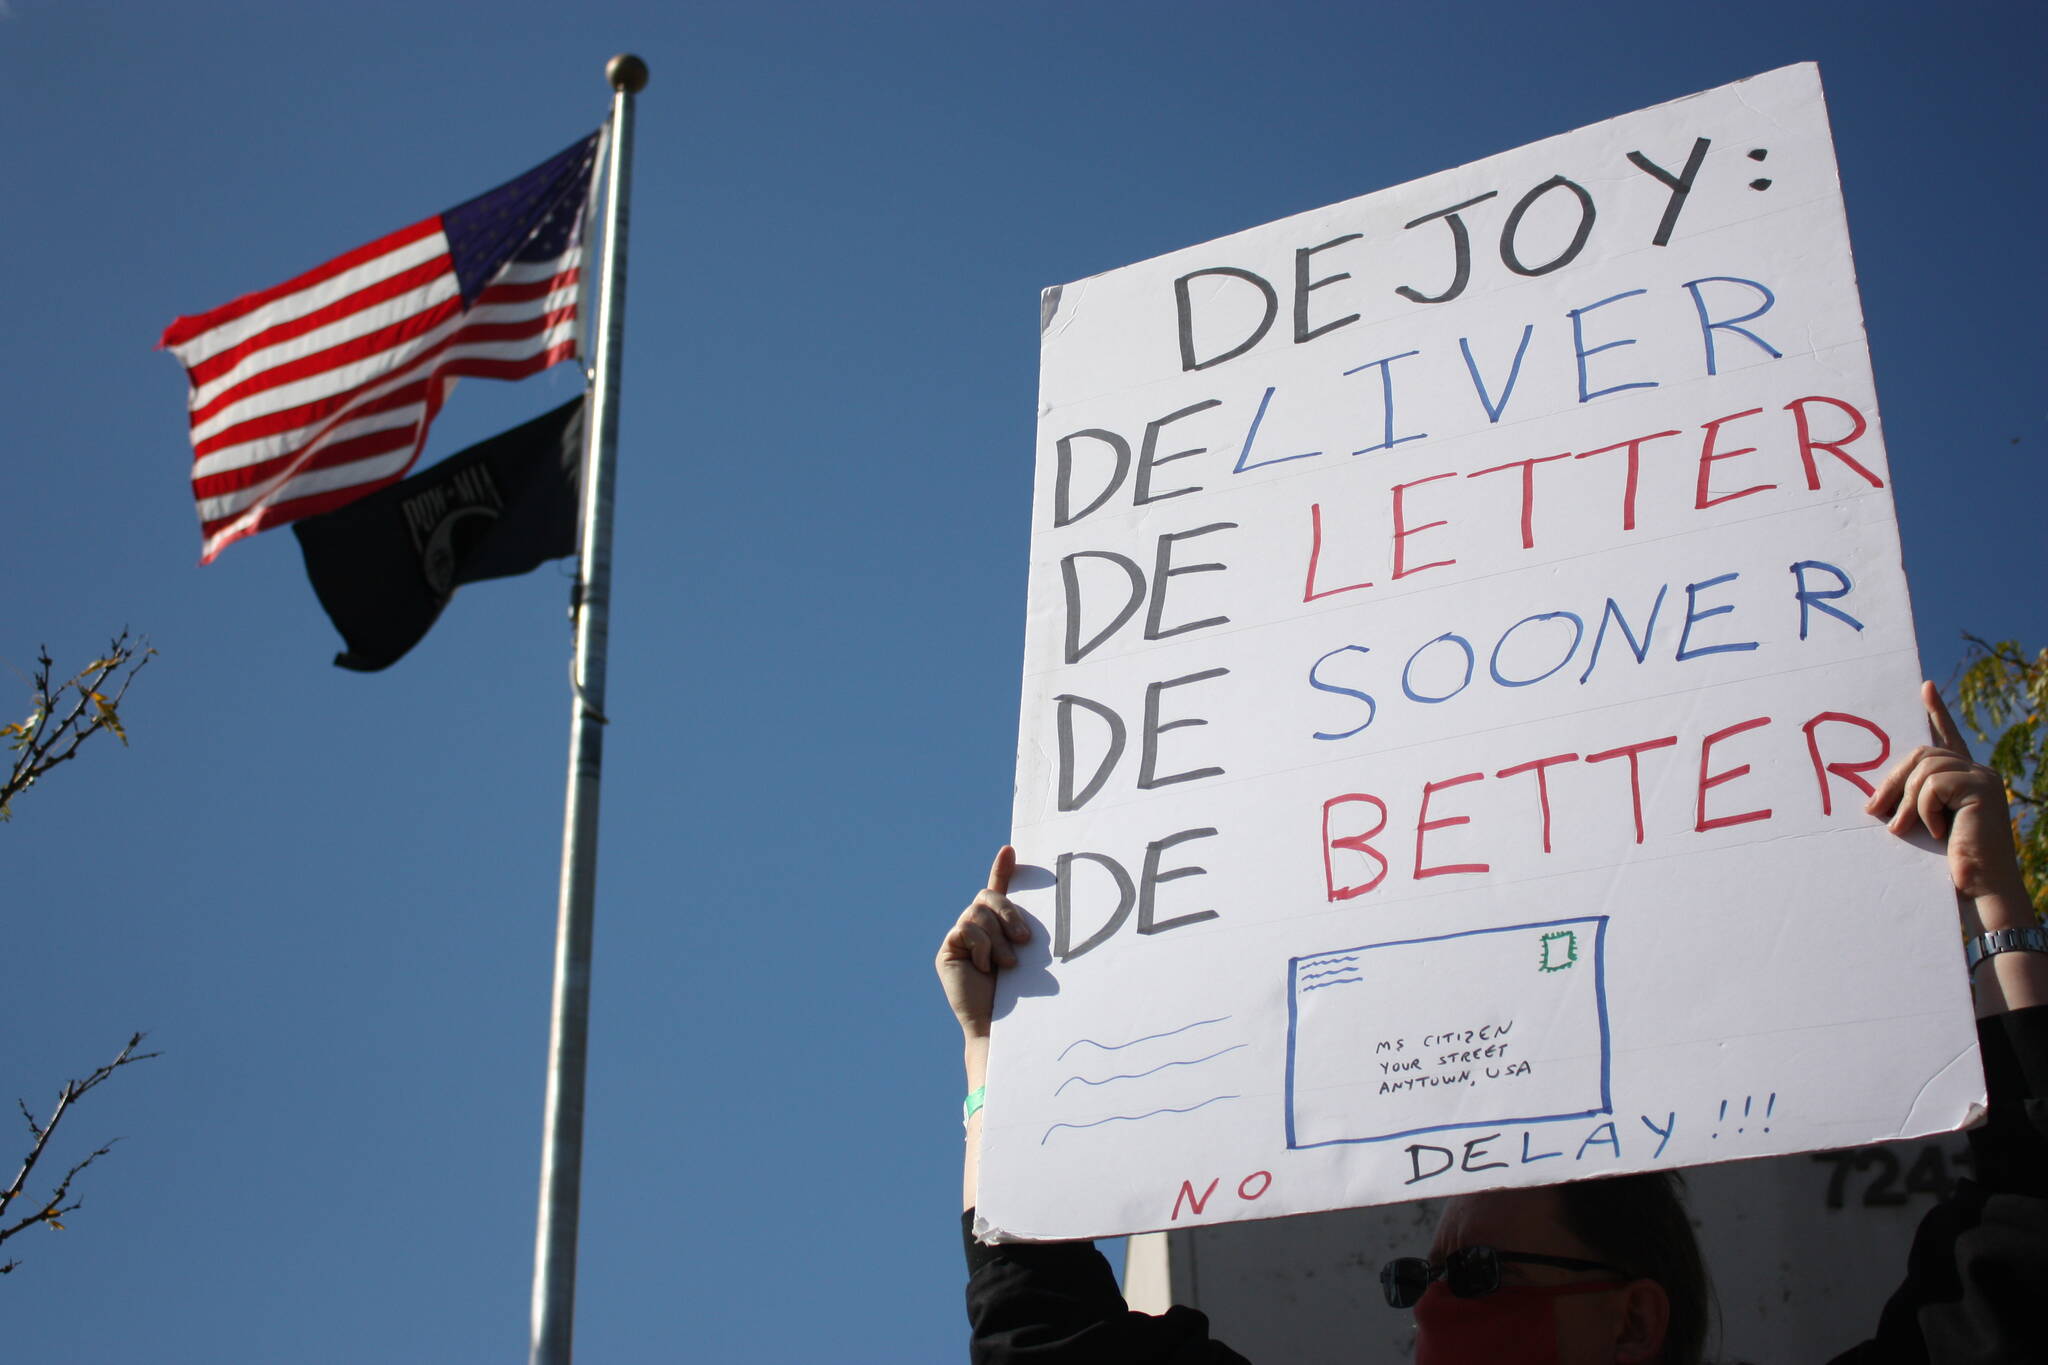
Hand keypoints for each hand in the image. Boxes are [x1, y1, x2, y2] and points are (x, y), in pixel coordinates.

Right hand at [936, 846, 1030, 1040]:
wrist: (1001, 1024)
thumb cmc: (1021, 994)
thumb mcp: (1027, 954)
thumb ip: (1022, 931)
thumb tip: (1035, 917)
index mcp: (997, 928)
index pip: (997, 891)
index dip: (1001, 869)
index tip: (1010, 849)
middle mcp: (976, 929)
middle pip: (987, 897)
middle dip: (1008, 912)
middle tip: (1024, 939)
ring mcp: (960, 938)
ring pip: (978, 913)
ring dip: (998, 939)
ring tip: (1007, 966)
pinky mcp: (948, 950)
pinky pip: (966, 929)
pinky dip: (982, 947)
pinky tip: (985, 968)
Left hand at [1865, 682, 2027, 906]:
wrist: (1979, 888)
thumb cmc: (1946, 863)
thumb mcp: (1922, 824)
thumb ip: (1910, 801)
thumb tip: (1872, 799)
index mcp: (1965, 778)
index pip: (1948, 738)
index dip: (1937, 712)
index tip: (1924, 688)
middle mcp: (1978, 772)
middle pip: (1922, 754)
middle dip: (1892, 780)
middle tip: (1872, 810)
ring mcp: (1983, 778)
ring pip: (1924, 769)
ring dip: (1905, 802)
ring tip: (1903, 830)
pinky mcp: (1982, 788)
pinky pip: (1933, 785)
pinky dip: (1923, 809)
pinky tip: (1937, 831)